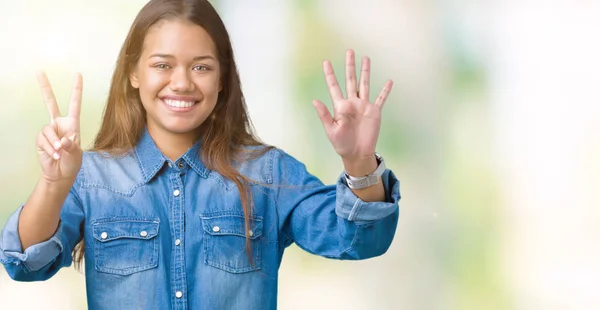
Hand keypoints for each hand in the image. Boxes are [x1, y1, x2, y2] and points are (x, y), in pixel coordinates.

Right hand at [35, 71, 83, 183]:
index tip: (78, 74)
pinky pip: (43, 139)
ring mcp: (49, 131)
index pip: (75, 104)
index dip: (76, 89)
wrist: (61, 174)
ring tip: (59, 152)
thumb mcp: (77, 154)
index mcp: (72, 124)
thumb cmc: (72, 162)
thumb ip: (71, 146)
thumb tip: (62, 140)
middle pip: (50, 103)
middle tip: (39, 71)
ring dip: (53, 142)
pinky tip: (54, 155)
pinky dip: (49, 148)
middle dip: (45, 88)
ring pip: (48, 130)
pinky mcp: (40, 139)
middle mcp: (59, 124)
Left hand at [313, 49, 392, 163]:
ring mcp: (363, 106)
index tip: (326, 62)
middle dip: (350, 66)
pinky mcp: (374, 112)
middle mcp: (352, 103)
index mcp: (340, 106)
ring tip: (366, 58)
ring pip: (365, 84)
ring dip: (365, 71)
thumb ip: (325, 115)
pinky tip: (389, 81)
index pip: (334, 86)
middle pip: (350, 80)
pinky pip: (380, 99)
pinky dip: (385, 91)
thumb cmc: (341, 144)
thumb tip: (315, 100)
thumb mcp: (331, 130)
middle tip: (349, 51)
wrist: (357, 154)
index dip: (330, 74)